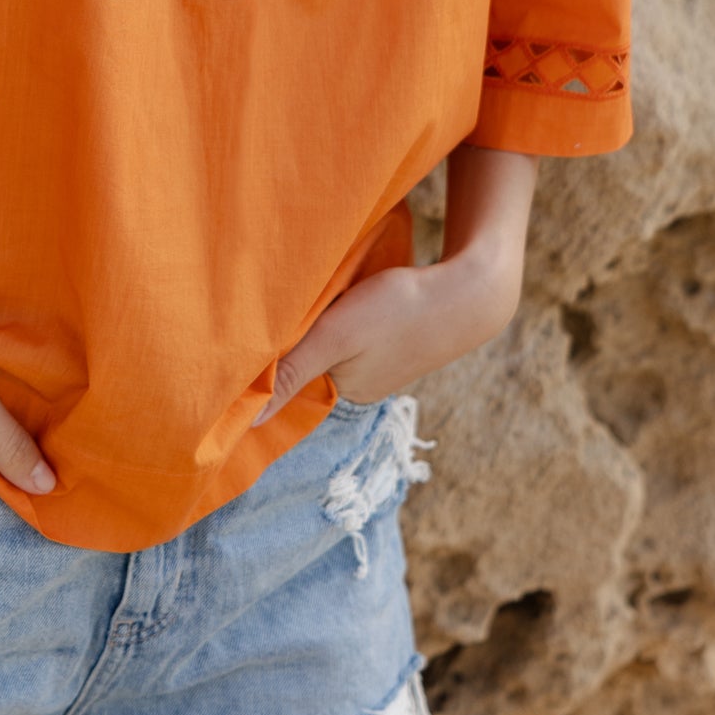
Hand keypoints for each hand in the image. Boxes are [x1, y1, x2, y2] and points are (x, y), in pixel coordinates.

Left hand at [254, 144, 536, 425]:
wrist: (467, 293)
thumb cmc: (397, 311)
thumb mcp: (335, 337)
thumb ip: (291, 373)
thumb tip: (248, 423)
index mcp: (343, 389)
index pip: (288, 375)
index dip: (269, 355)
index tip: (249, 332)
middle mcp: (358, 382)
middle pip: (309, 356)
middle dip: (297, 332)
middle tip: (290, 297)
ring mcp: (378, 362)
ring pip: (331, 339)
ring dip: (323, 317)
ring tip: (327, 292)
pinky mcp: (392, 339)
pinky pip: (354, 328)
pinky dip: (346, 310)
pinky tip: (352, 291)